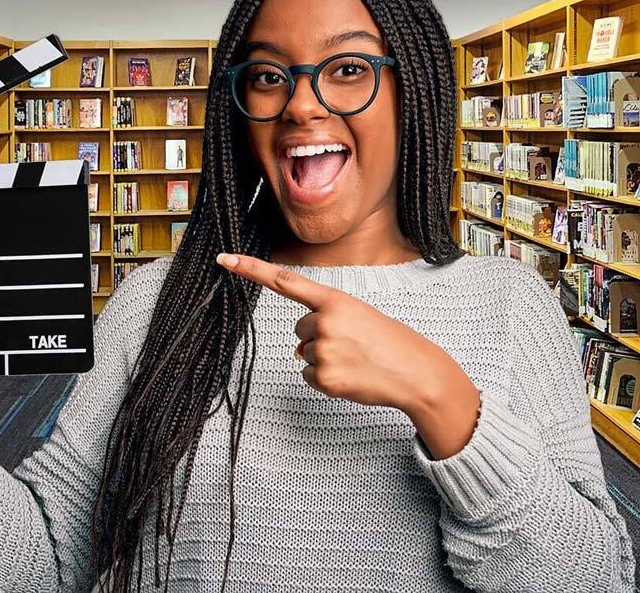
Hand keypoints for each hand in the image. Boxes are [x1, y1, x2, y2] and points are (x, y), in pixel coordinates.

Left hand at [216, 252, 479, 458]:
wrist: (415, 372)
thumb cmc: (387, 342)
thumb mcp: (357, 317)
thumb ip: (323, 322)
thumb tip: (298, 351)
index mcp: (334, 299)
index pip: (285, 280)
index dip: (251, 269)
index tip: (224, 259)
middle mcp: (324, 321)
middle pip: (299, 329)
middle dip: (320, 338)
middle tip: (352, 344)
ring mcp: (323, 350)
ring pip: (304, 354)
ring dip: (326, 360)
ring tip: (356, 360)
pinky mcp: (324, 377)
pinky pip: (308, 376)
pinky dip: (326, 380)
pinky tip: (351, 376)